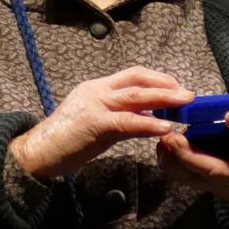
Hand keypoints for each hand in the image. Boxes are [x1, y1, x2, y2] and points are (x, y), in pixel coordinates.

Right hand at [9, 68, 190, 181]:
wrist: (39, 153)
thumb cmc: (67, 141)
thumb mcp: (99, 125)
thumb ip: (122, 117)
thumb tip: (151, 118)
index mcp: (97, 87)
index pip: (133, 75)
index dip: (158, 78)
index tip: (177, 87)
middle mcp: (97, 90)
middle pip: (138, 79)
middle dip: (167, 85)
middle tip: (189, 94)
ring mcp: (95, 105)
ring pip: (136, 95)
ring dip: (164, 98)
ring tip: (185, 104)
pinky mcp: (95, 123)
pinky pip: (128, 120)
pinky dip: (149, 122)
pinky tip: (165, 127)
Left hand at [157, 99, 228, 220]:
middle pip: (214, 170)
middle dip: (192, 155)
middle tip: (175, 136)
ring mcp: (221, 186)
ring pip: (194, 178)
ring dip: (176, 160)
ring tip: (163, 140)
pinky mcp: (208, 188)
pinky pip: (186, 180)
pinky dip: (171, 166)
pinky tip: (161, 149)